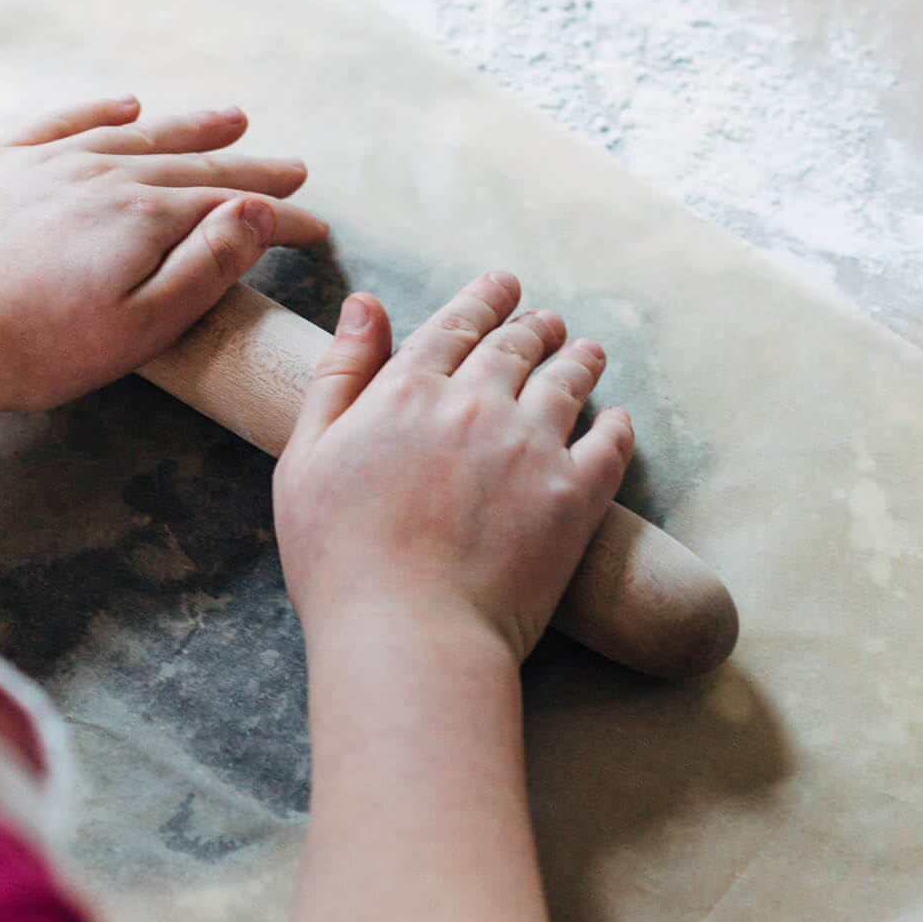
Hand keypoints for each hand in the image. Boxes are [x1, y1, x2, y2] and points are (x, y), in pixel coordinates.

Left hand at [0, 97, 328, 429]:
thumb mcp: (139, 329)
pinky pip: (61, 121)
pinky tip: (125, 103)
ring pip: (135, 134)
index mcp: (141, 217)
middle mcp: (100, 174)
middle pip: (192, 165)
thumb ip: (204, 267)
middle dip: (248, 169)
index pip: (230, 210)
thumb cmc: (33, 349)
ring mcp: (47, 163)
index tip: (314, 229)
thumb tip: (254, 211)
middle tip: (294, 169)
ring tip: (232, 120)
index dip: (280, 221)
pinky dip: (100, 108)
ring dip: (188, 127)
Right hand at [273, 271, 633, 660]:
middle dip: (533, 325)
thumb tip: (364, 304)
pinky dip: (616, 424)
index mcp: (408, 390)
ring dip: (579, 358)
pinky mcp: (575, 495)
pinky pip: (609, 443)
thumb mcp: (305, 459)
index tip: (503, 285)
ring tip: (588, 351)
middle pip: (515, 346)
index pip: (454, 326)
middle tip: (546, 320)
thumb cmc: (339, 561)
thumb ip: (338, 375)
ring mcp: (532, 446)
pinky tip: (617, 419)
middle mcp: (476, 404)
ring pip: (567, 381)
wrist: (409, 636)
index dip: (482, 300)